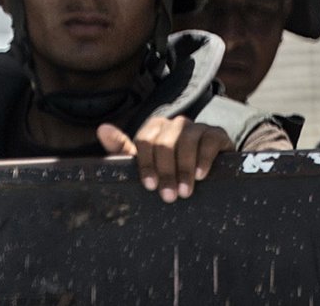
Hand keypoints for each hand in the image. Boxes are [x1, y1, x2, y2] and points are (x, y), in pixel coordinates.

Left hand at [97, 115, 231, 202]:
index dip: (146, 164)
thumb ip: (123, 150)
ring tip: (185, 192)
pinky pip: (209, 141)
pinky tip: (201, 175)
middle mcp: (175, 124)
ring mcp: (197, 127)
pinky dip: (204, 159)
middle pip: (165, 142)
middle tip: (169, 196)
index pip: (145, 140)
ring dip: (184, 168)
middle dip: (166, 171)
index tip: (150, 186)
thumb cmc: (170, 169)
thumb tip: (102, 129)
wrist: (209, 173)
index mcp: (155, 129)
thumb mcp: (147, 164)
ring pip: (186, 140)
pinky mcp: (217, 134)